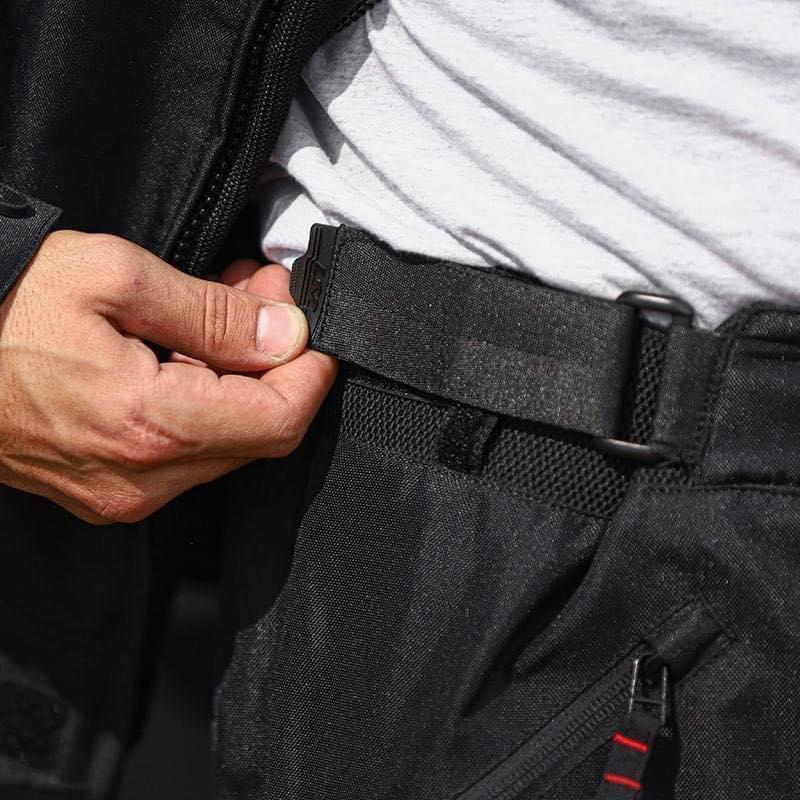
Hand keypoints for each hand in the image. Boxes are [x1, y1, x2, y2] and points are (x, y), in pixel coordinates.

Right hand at [0, 231, 336, 523]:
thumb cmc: (2, 307)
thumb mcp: (113, 277)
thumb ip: (212, 313)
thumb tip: (286, 334)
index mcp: (149, 425)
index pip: (278, 419)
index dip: (312, 373)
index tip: (314, 328)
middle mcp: (142, 478)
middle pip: (259, 433)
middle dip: (279, 365)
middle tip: (267, 297)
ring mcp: (124, 493)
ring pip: (226, 443)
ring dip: (243, 378)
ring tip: (228, 309)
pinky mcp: (109, 492)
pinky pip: (187, 453)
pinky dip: (207, 402)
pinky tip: (192, 350)